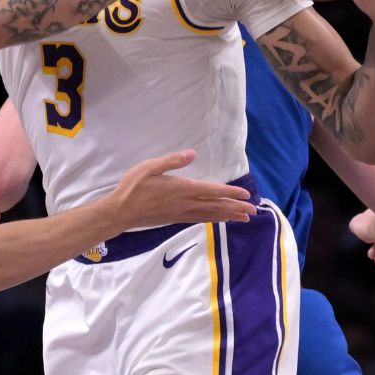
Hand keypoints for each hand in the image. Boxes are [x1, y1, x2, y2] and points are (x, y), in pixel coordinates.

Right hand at [108, 150, 256, 225]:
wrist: (121, 212)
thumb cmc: (133, 187)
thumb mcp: (150, 167)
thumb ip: (172, 160)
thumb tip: (192, 153)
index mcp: (182, 188)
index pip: (212, 190)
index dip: (230, 193)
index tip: (246, 195)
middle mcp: (185, 203)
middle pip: (216, 206)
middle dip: (236, 208)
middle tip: (253, 211)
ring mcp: (181, 213)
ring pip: (210, 215)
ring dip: (228, 216)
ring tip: (243, 218)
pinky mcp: (175, 219)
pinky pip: (200, 219)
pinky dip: (213, 220)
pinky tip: (218, 220)